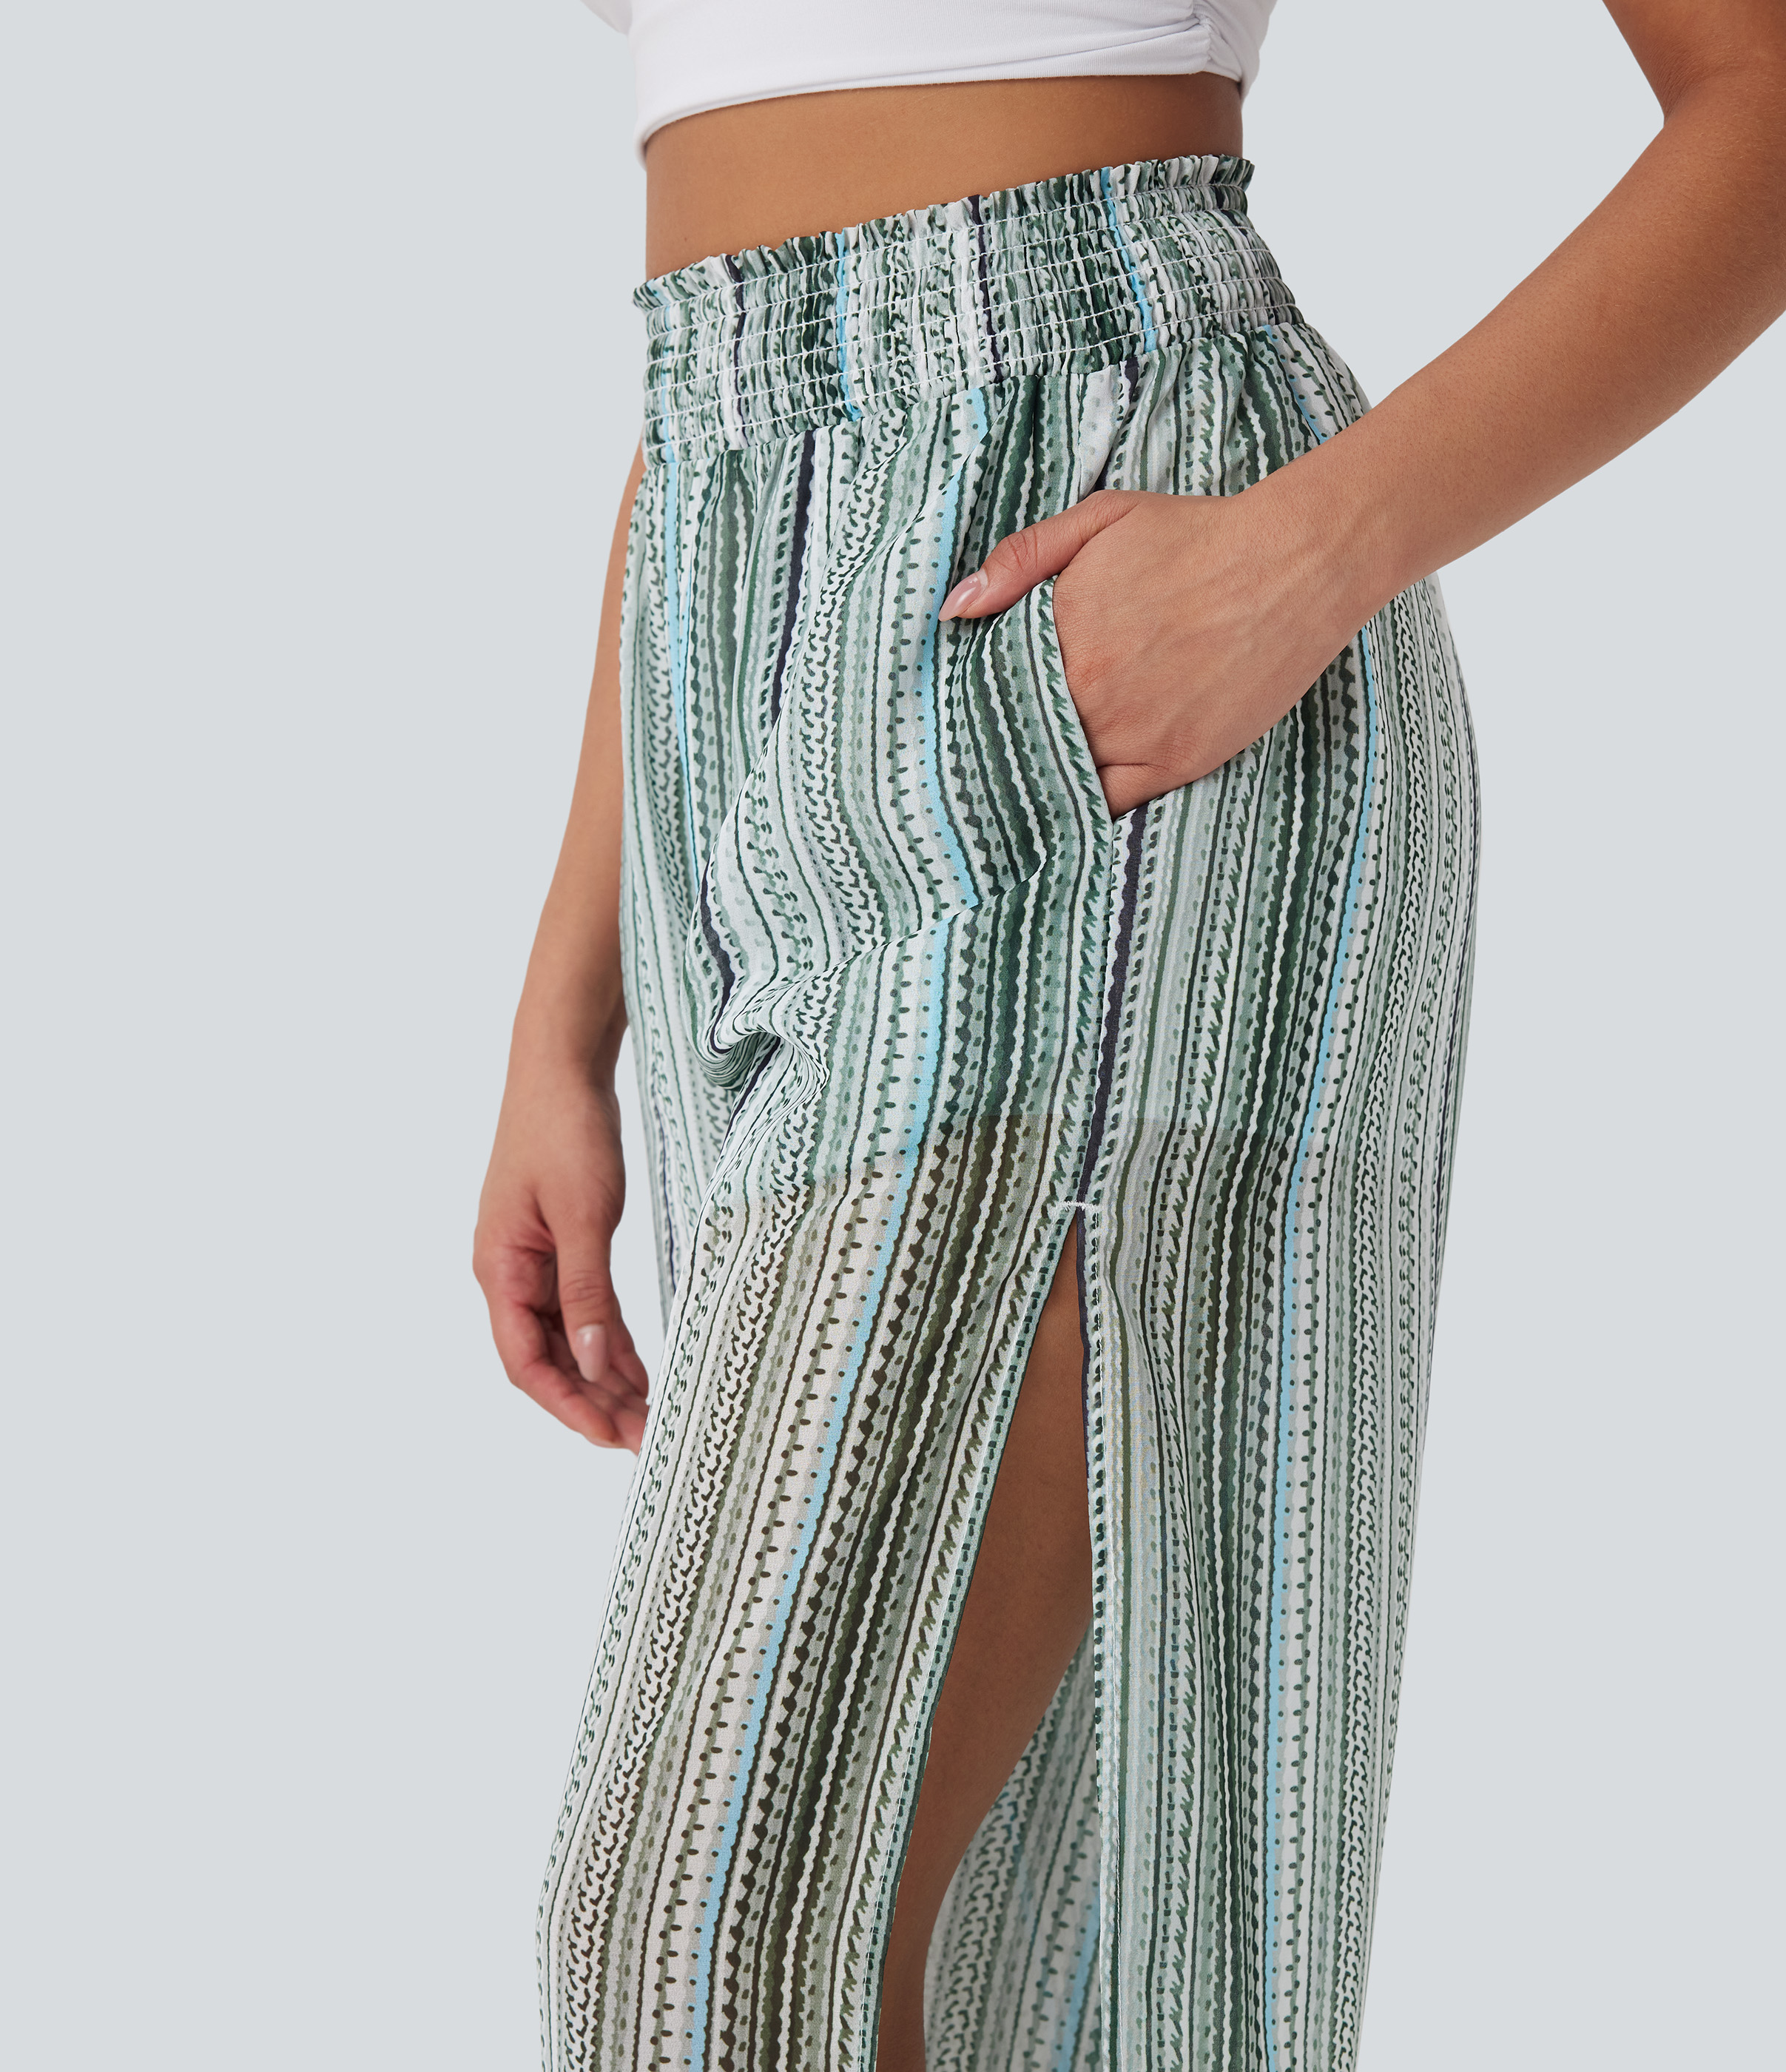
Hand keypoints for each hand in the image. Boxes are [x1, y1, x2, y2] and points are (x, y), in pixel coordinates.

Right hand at [473, 1060, 650, 1451]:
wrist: (561, 1065)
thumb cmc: (565, 1129)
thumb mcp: (585, 1215)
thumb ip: (588, 1292)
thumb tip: (594, 1365)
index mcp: (500, 1269)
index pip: (525, 1362)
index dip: (567, 1406)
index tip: (610, 1437)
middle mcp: (509, 1273)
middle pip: (547, 1359)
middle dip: (592, 1402)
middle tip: (644, 1438)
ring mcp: (533, 1260)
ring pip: (566, 1339)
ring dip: (604, 1377)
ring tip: (649, 1414)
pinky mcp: (558, 1244)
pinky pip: (581, 1309)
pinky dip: (609, 1340)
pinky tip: (640, 1368)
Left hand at [940, 485, 1357, 816]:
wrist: (1293, 562)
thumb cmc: (1198, 535)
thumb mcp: (1101, 520)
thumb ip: (1021, 560)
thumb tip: (955, 609)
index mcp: (1060, 632)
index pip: (992, 687)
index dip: (979, 702)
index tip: (962, 716)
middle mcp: (1089, 689)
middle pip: (1020, 736)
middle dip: (1001, 745)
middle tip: (973, 765)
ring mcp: (1133, 732)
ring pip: (1060, 776)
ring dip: (1039, 780)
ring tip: (1016, 791)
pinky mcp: (1176, 761)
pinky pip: (1109, 803)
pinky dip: (1085, 808)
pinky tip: (1068, 807)